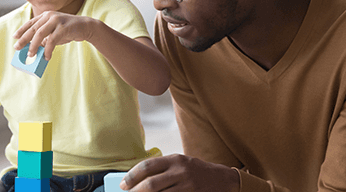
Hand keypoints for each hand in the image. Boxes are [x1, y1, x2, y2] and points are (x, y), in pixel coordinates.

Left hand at [13, 11, 96, 59]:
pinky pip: (52, 40)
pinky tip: (47, 57)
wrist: (86, 27)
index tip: (14, 37)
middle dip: (24, 39)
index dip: (22, 30)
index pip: (31, 23)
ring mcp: (56, 21)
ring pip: (40, 34)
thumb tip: (33, 48)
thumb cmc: (68, 30)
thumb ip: (44, 38)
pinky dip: (48, 50)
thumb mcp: (54, 32)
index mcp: (46, 15)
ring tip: (31, 55)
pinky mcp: (63, 28)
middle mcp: (50, 16)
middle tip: (17, 48)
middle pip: (33, 29)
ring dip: (34, 46)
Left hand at [120, 154, 239, 190]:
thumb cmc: (196, 171)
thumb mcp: (180, 164)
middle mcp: (180, 171)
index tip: (123, 185)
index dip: (132, 176)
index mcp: (175, 159)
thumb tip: (137, 181)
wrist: (222, 180)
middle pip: (151, 184)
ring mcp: (187, 186)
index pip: (147, 166)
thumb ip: (162, 169)